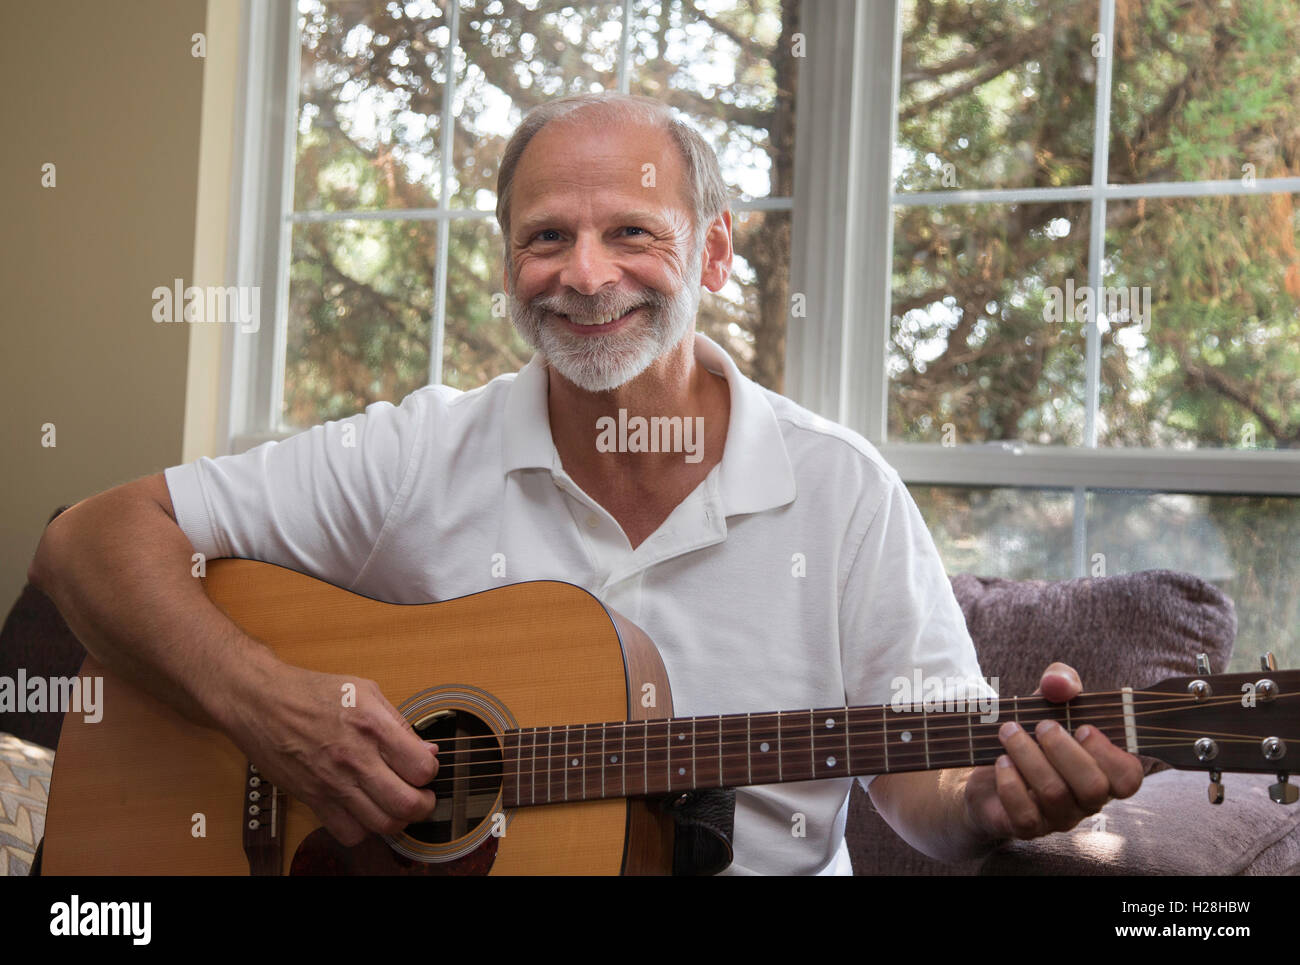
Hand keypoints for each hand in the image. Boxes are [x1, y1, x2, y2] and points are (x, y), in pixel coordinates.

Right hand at [223, 664, 439, 846]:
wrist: (261, 702)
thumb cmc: (312, 692)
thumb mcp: (365, 691)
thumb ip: (399, 723)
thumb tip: (428, 751)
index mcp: (373, 726)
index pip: (421, 769)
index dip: (431, 773)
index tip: (425, 769)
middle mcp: (354, 758)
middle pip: (406, 806)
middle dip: (423, 805)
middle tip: (421, 797)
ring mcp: (332, 783)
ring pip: (381, 825)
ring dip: (397, 820)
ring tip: (395, 805)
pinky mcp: (313, 799)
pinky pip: (348, 833)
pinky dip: (363, 829)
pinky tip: (364, 811)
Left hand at [963, 662, 1143, 841]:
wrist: (989, 764)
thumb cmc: (1032, 732)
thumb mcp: (1047, 700)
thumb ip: (1061, 682)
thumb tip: (1059, 683)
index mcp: (1102, 771)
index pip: (1128, 778)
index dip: (1110, 754)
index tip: (1084, 727)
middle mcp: (1086, 800)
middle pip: (1093, 788)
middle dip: (1064, 750)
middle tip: (1042, 726)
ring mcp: (1057, 817)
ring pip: (1055, 795)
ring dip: (1029, 756)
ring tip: (1009, 731)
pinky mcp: (1026, 827)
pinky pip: (1025, 815)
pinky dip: (1011, 784)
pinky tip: (1001, 761)